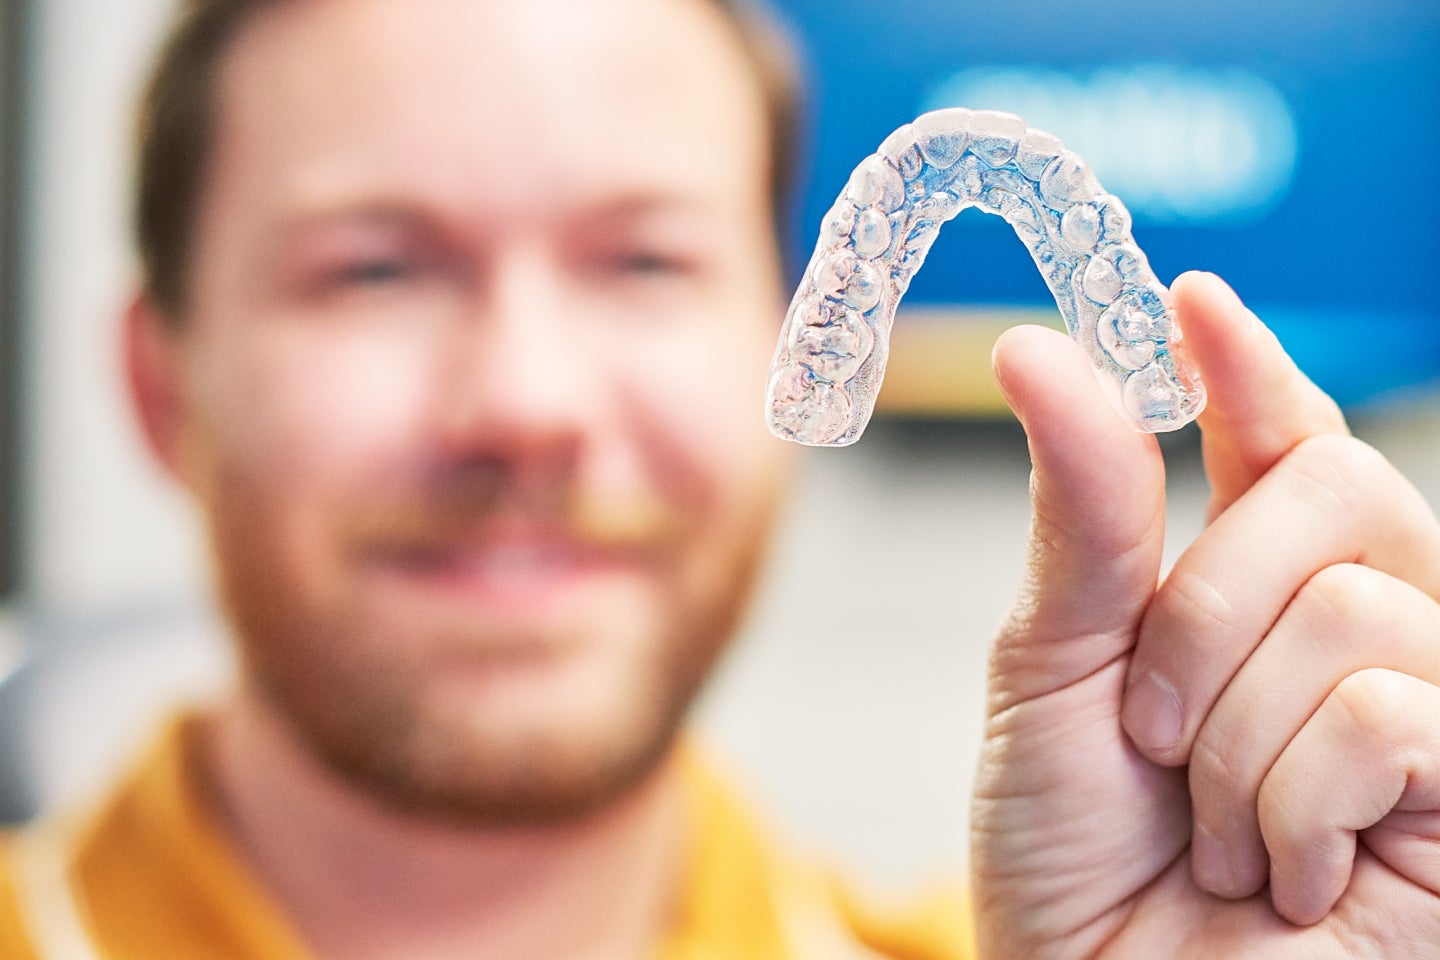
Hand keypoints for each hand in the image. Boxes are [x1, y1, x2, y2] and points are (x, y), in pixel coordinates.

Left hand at [973, 271, 1439, 957]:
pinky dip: (1288, 800)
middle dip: (1203, 607)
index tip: (1189, 302)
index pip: (1287, 437)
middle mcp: (1358, 630)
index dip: (1250, 363)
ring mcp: (1424, 712)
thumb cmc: (1073, 854)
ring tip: (1209, 833)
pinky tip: (1277, 876)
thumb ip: (1081, 519)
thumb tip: (1038, 351)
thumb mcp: (1053, 671)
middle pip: (1337, 486)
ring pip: (1355, 607)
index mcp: (1252, 588)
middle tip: (1147, 730)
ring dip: (1229, 735)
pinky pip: (1391, 713)